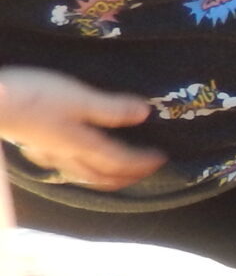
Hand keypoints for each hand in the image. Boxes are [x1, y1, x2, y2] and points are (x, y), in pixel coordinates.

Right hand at [0, 66, 164, 189]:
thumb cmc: (33, 97)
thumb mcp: (78, 97)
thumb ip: (110, 108)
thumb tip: (144, 114)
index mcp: (83, 145)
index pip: (121, 160)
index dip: (143, 162)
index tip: (162, 159)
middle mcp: (67, 155)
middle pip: (103, 175)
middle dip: (127, 177)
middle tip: (147, 172)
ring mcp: (48, 153)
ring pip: (82, 174)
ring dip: (104, 178)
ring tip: (117, 175)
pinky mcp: (32, 145)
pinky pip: (62, 166)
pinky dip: (78, 170)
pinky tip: (72, 164)